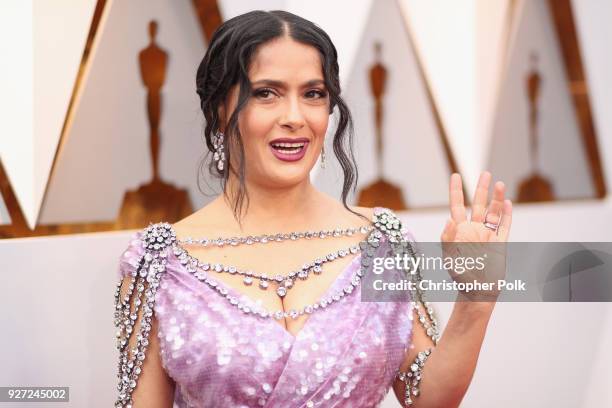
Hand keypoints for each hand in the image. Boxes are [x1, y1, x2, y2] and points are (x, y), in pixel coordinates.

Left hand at [440, 171, 512, 300]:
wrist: (477, 292)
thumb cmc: (460, 277)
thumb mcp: (449, 258)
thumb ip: (447, 239)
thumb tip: (449, 220)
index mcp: (459, 231)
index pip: (457, 206)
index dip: (456, 190)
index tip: (456, 175)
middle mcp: (474, 230)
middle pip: (478, 204)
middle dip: (481, 188)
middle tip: (485, 172)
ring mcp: (488, 236)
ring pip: (493, 212)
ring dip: (497, 198)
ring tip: (500, 183)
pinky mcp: (500, 244)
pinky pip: (504, 226)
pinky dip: (506, 214)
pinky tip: (508, 203)